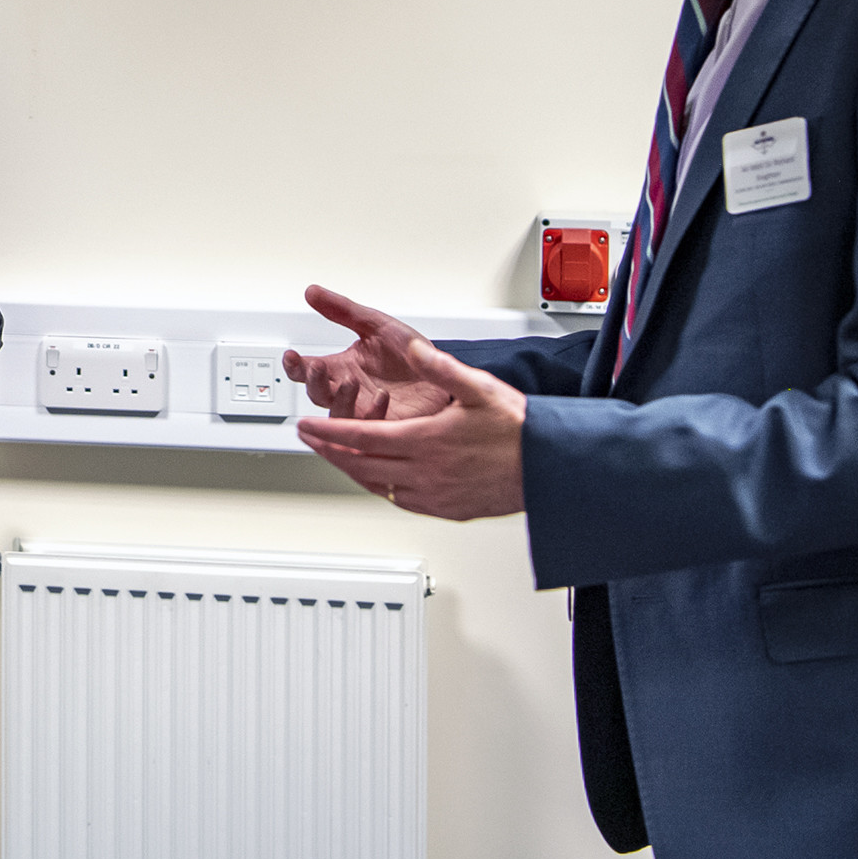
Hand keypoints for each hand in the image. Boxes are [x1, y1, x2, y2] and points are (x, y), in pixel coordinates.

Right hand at [283, 285, 453, 421]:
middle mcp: (349, 392)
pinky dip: (372, 413)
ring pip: (336, 416)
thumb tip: (312, 292)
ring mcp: (364, 413)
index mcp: (342, 367)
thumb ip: (343, 310)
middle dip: (313, 381)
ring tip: (351, 381)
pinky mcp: (384, 429)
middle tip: (318, 367)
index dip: (295, 366)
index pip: (307, 371)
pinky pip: (368, 429)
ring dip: (339, 400)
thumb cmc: (414, 354)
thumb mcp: (377, 325)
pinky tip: (381, 397)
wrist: (448, 375)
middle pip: (316, 394)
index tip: (292, 356)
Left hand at [288, 285, 527, 520]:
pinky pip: (402, 502)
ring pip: (378, 487)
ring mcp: (436, 495)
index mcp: (426, 441)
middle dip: (330, 452)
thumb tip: (413, 349)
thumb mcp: (480, 388)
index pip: (361, 438)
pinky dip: (381, 489)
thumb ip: (441, 368)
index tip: (305, 427)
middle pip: (361, 465)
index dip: (328, 433)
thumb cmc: (520, 430)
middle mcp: (426, 473)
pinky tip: (379, 481)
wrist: (551, 469)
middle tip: (310, 441)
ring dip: (352, 471)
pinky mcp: (449, 509)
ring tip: (336, 458)